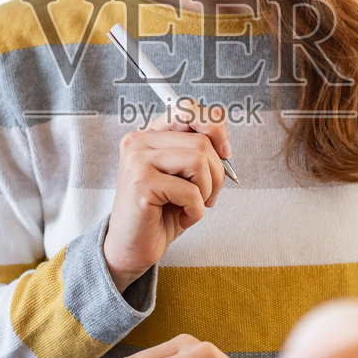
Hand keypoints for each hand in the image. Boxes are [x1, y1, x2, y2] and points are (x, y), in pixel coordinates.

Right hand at [103, 99, 228, 290]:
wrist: (132, 248)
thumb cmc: (161, 212)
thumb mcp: (186, 175)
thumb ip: (199, 147)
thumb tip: (221, 124)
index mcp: (150, 134)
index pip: (188, 108)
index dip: (214, 127)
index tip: (225, 152)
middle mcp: (139, 141)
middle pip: (201, 140)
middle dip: (217, 173)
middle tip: (207, 196)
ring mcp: (137, 161)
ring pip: (199, 161)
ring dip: (207, 192)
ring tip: (192, 207)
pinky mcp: (141, 184)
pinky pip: (190, 192)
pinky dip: (196, 211)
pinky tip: (182, 218)